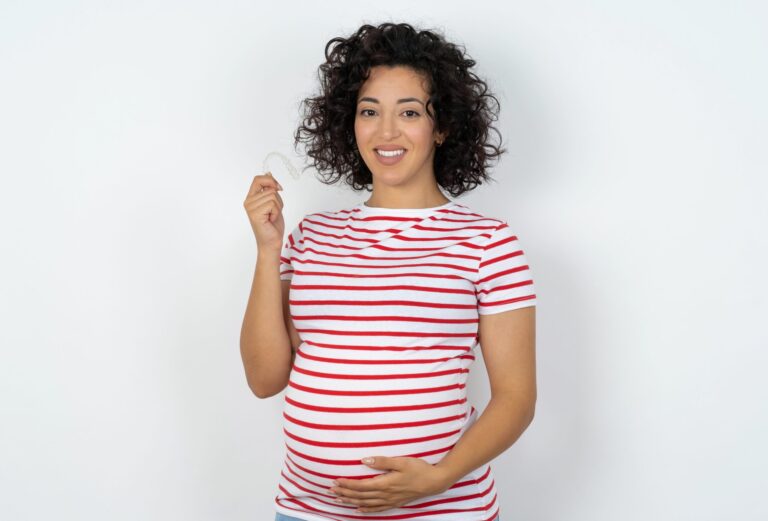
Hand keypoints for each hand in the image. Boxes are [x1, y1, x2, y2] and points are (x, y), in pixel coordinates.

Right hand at [243, 171, 284, 251]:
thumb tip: (269, 173)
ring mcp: (250, 207)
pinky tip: (270, 220)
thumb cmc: (272, 225)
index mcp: (251, 198)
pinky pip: (272, 204)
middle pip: (270, 188)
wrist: (272, 242)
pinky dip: (276, 212)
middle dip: (278, 200)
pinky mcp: (255, 213)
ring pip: (273, 196)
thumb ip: (270, 189)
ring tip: (271, 217)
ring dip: (278, 207)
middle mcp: (248, 202)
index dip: (270, 180)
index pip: (258, 179)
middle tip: (273, 212)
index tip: (278, 188)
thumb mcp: (274, 203)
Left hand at [328, 456, 450, 512]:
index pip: (361, 486)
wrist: (434, 482)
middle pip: (360, 496)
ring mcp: (390, 501)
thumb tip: (364, 460)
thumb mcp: (401, 461)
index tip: (335, 481)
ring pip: (366, 503)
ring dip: (351, 501)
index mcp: (385, 483)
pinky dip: (365, 510)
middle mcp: (385, 495)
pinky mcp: (395, 503)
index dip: (347, 484)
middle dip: (345, 493)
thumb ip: (382, 461)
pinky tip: (358, 509)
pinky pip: (377, 509)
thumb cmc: (418, 469)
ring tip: (338, 499)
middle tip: (331, 490)